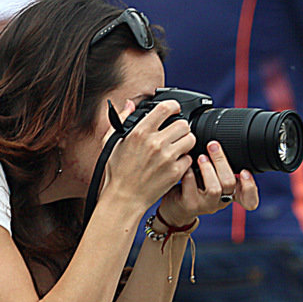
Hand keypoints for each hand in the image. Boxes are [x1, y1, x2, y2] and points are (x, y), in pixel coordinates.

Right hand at [102, 99, 195, 216]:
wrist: (124, 198)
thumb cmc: (117, 171)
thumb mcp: (112, 141)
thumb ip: (121, 119)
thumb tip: (130, 104)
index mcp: (140, 132)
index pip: (166, 108)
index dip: (173, 106)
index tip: (174, 110)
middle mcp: (155, 143)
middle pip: (183, 124)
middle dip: (180, 127)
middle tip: (175, 133)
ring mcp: (167, 158)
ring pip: (190, 139)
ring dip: (185, 142)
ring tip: (175, 148)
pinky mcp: (175, 172)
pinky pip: (189, 158)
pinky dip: (183, 160)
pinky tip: (173, 163)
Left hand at [158, 141, 258, 224]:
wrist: (175, 207)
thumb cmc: (195, 188)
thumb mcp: (212, 179)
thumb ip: (219, 168)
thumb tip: (218, 144)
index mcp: (230, 194)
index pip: (249, 199)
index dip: (250, 186)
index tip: (245, 171)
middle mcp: (221, 201)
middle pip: (230, 183)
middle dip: (221, 161)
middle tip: (213, 145)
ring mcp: (206, 205)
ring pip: (214, 188)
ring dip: (207, 169)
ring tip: (200, 157)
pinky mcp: (190, 204)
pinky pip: (191, 186)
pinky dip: (189, 172)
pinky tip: (186, 165)